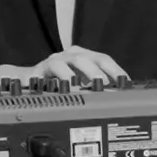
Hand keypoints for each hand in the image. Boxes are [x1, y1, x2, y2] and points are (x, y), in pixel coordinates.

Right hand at [0, 47, 128, 84]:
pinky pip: (52, 70)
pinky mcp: (42, 68)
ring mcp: (57, 60)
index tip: (126, 84)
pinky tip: (65, 89)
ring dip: (80, 75)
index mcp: (85, 57)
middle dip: (100, 71)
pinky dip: (60, 79)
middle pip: (91, 58)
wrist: (30, 82)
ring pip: (71, 61)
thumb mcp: (81, 85)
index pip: (105, 60)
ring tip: (86, 88)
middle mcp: (72, 55)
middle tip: (107, 85)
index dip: (116, 70)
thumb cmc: (59, 82)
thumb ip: (96, 89)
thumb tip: (117, 101)